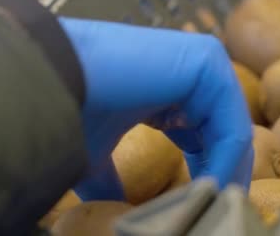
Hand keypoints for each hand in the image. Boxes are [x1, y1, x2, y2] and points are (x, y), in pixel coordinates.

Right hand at [58, 17, 253, 201]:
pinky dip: (223, 163)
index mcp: (167, 89)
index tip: (201, 211)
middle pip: (223, 133)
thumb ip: (113, 184)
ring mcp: (201, 62)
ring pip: (230, 130)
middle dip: (221, 177)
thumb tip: (119, 218)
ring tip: (212, 210)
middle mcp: (189, 72)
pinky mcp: (206, 63)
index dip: (206, 176)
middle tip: (216, 216)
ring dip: (224, 174)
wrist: (49, 74)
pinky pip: (229, 125)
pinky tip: (209, 193)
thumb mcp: (96, 156)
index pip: (204, 136)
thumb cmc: (68, 109)